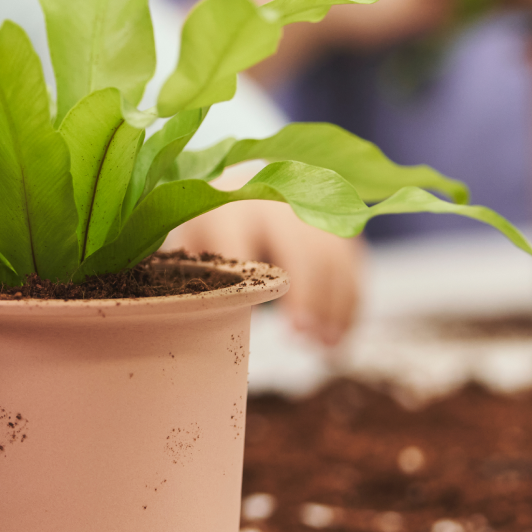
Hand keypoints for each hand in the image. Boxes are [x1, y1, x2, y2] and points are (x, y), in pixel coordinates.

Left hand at [165, 196, 361, 346]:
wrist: (241, 186)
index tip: (253, 313)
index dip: (251, 279)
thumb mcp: (189, 244)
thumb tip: (180, 317)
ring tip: (325, 345)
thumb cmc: (206, 230)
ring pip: (333, 256)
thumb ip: (188, 272)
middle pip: (300, 246)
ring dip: (334, 304)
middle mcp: (274, 200)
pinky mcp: (335, 225)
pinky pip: (351, 264)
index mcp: (228, 205)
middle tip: (301, 335)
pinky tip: (339, 337)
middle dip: (306, 292)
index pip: (240, 240)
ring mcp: (311, 210)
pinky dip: (349, 304)